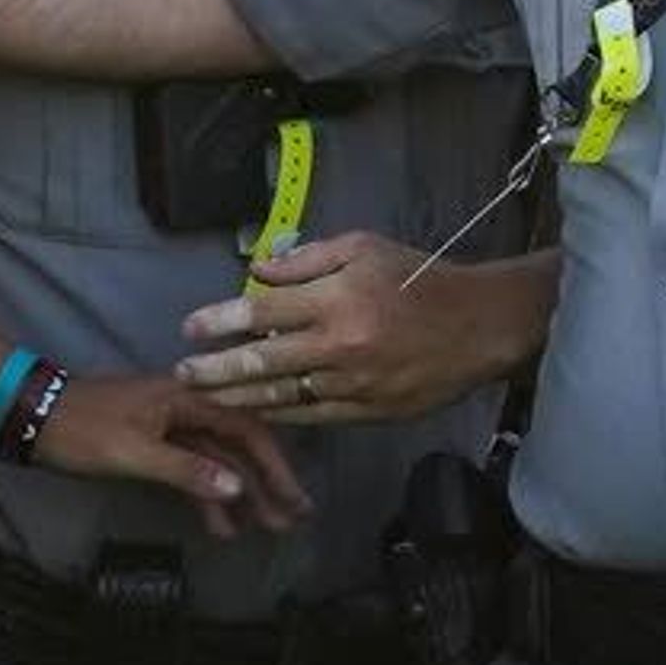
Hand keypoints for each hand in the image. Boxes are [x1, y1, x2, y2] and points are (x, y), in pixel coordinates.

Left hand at [32, 371, 307, 540]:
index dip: (275, 466)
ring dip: (240, 495)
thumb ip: (186, 470)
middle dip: (267, 484)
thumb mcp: (133, 452)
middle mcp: (192, 409)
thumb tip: (237, 488)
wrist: (32, 415)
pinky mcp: (158, 445)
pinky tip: (221, 524)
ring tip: (263, 528)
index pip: (250, 431)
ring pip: (219, 462)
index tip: (294, 498)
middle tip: (291, 519)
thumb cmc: (84, 429)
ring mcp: (175, 428)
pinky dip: (207, 496)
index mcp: (193, 400)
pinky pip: (194, 471)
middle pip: (241, 448)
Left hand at [173, 231, 543, 424]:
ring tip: (207, 395)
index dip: (219, 319)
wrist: (483, 325)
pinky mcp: (369, 410)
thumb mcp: (367, 249)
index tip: (190, 327)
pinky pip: (310, 416)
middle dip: (212, 368)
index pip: (262, 310)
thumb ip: (308, 259)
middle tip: (182, 372)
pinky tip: (257, 409)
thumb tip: (256, 271)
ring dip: (236, 396)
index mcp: (340, 298)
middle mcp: (341, 344)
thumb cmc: (423, 279)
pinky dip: (278, 413)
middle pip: (260, 360)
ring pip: (279, 394)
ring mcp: (354, 382)